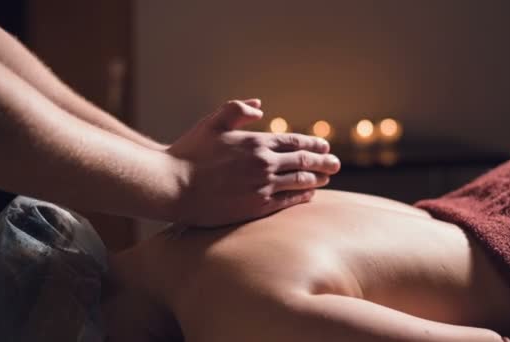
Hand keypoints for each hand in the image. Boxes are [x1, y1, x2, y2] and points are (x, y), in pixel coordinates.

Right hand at [166, 99, 340, 226]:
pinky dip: (301, 197)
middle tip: (336, 164)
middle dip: (323, 162)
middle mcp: (264, 164)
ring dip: (317, 180)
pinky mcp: (256, 207)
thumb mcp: (212, 122)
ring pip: (299, 182)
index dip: (313, 145)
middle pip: (304, 163)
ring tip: (327, 179)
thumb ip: (237, 109)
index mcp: (256, 142)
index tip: (324, 146)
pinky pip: (287, 201)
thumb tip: (260, 107)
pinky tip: (309, 196)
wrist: (173, 186)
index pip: (295, 143)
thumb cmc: (189, 152)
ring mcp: (262, 187)